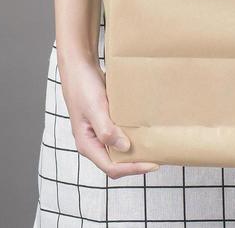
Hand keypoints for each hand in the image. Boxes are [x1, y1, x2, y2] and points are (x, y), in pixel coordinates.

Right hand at [57, 55, 159, 179]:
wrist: (78, 65)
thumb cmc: (81, 86)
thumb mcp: (94, 108)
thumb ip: (107, 130)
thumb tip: (125, 147)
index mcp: (86, 144)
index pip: (111, 167)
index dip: (132, 169)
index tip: (153, 164)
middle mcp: (92, 142)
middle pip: (116, 163)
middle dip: (135, 163)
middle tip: (157, 158)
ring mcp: (98, 133)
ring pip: (118, 151)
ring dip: (134, 151)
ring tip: (152, 147)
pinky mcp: (105, 123)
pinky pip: (120, 136)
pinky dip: (132, 137)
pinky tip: (143, 132)